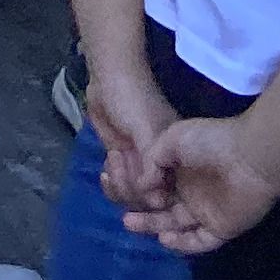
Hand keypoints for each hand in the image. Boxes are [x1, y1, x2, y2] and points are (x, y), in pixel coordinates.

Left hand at [82, 55, 180, 207]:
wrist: (106, 78)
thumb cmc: (131, 98)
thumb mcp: (145, 129)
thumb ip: (151, 164)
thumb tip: (157, 201)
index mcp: (176, 159)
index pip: (170, 195)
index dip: (154, 197)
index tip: (140, 184)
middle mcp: (161, 166)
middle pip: (149, 200)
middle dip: (131, 189)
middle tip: (118, 161)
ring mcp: (139, 164)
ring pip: (133, 196)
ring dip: (119, 184)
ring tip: (112, 160)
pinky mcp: (122, 161)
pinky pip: (119, 185)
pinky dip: (111, 184)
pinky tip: (104, 173)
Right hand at [129, 115, 279, 254]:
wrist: (249, 156)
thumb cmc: (210, 141)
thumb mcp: (171, 138)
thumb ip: (152, 161)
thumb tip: (141, 185)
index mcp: (183, 169)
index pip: (160, 187)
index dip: (142, 192)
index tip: (123, 191)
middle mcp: (194, 192)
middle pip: (165, 210)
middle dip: (144, 215)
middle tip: (125, 219)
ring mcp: (208, 211)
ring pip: (178, 226)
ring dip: (157, 227)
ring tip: (134, 225)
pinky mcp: (221, 228)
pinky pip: (199, 241)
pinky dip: (182, 243)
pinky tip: (164, 238)